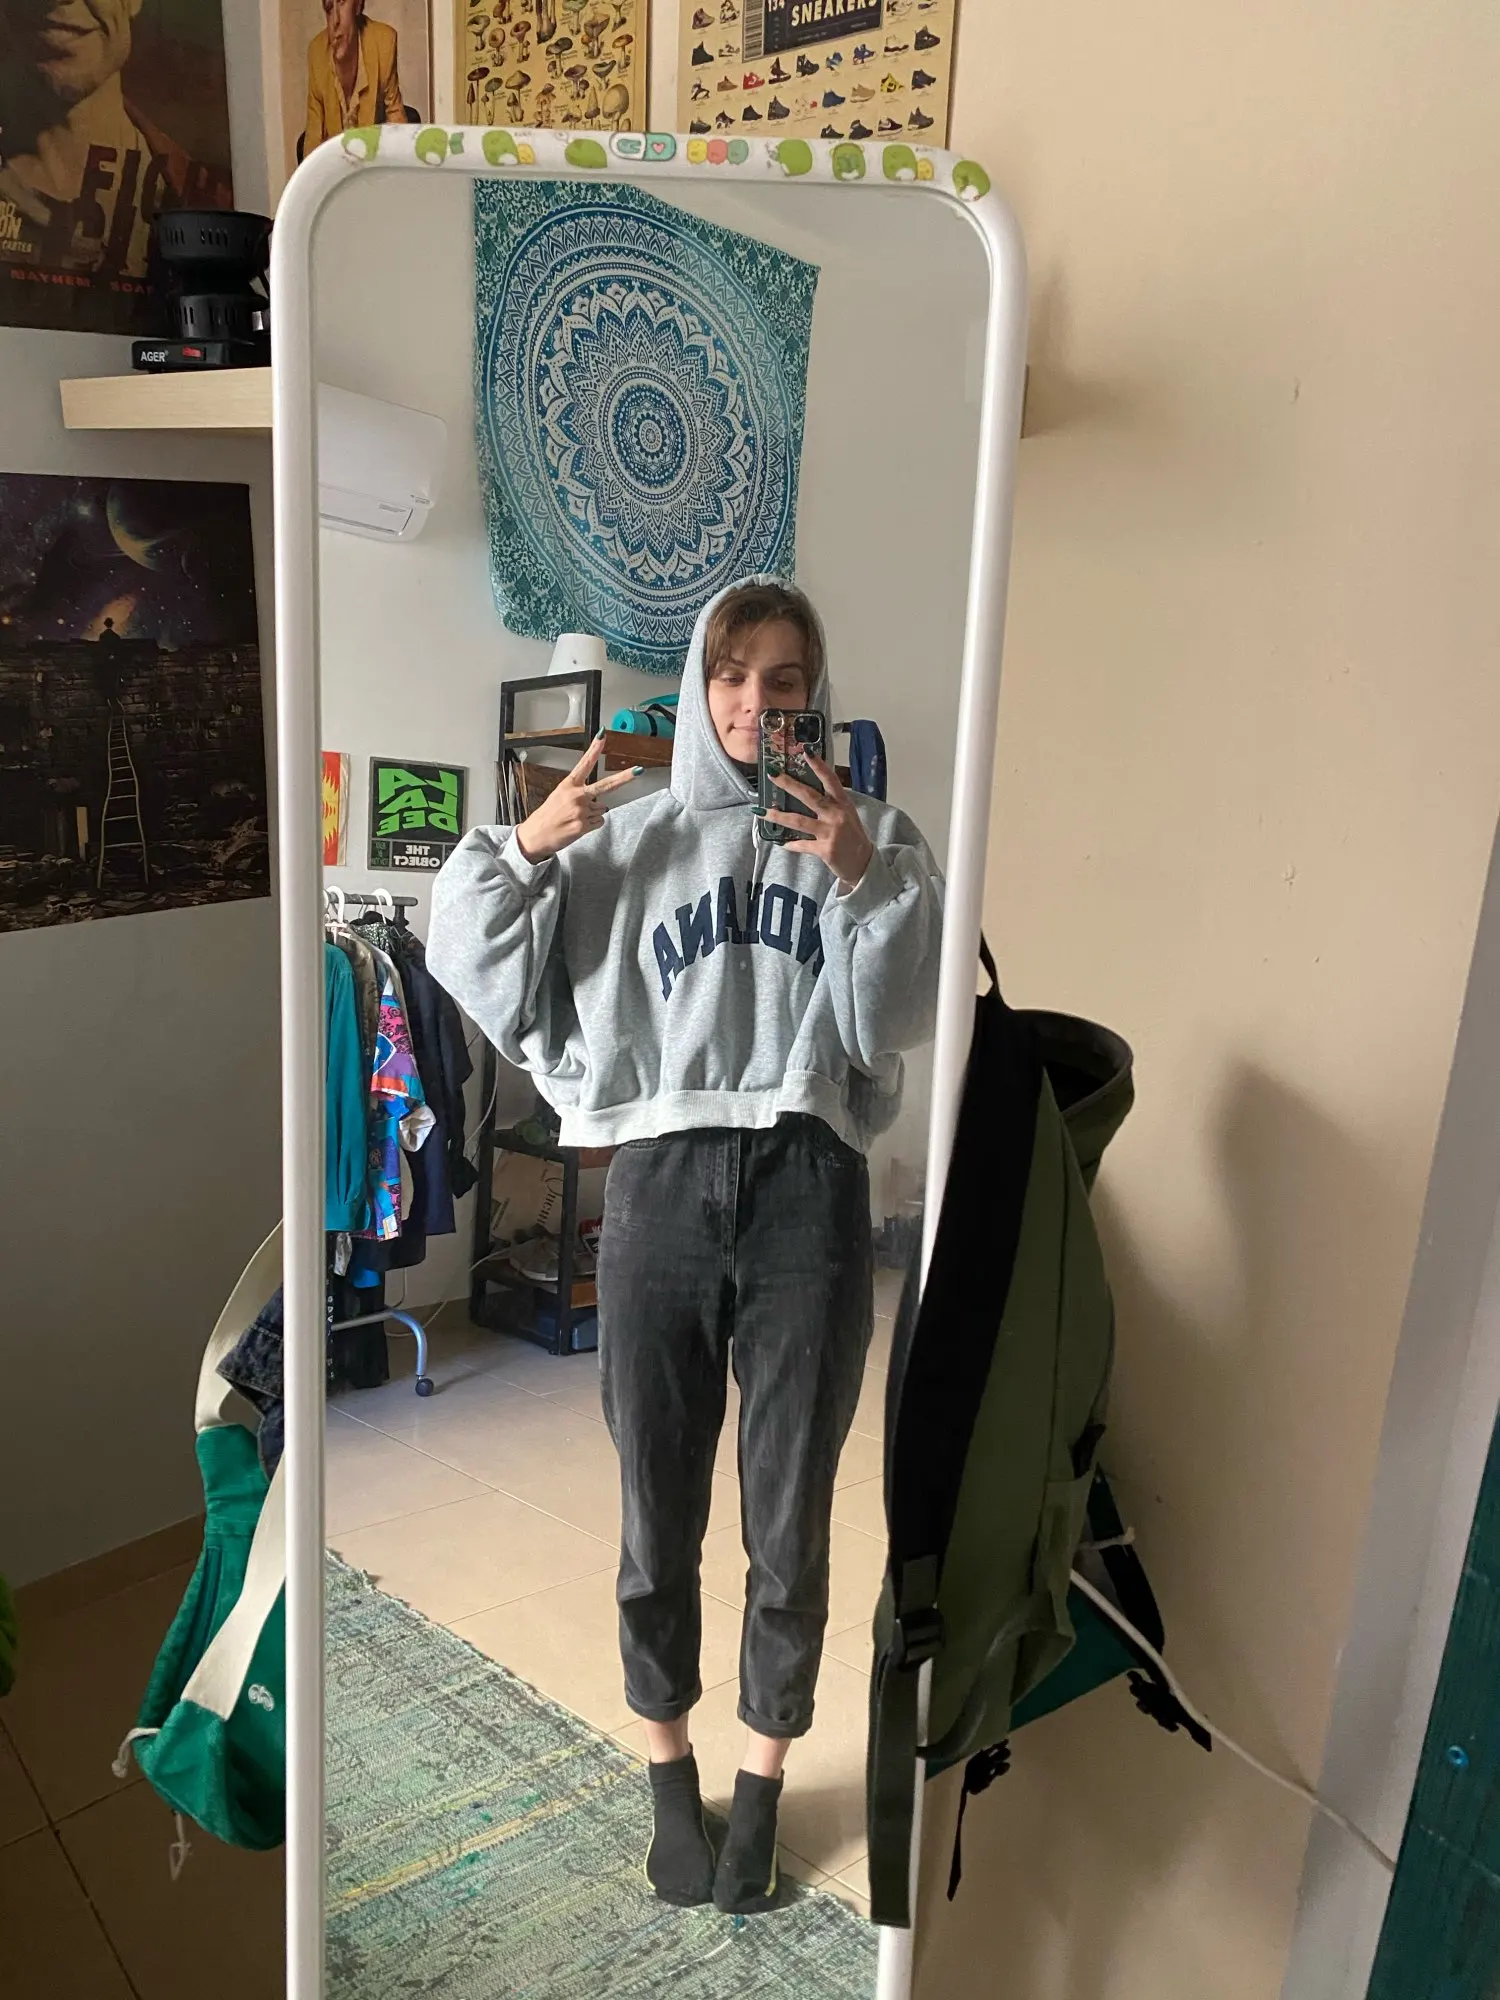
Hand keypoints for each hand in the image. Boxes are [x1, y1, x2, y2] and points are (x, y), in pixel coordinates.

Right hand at [515, 734, 637, 862]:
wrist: (536, 835)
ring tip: (574, 818)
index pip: (585, 763)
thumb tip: (599, 802)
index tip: (603, 735)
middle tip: (639, 770)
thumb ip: (579, 794)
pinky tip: (577, 825)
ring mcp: (581, 811)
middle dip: (625, 777)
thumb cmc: (547, 816)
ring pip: (602, 809)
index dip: (595, 748)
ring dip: (592, 814)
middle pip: (607, 785)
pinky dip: (591, 825)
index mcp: (568, 785)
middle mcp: (577, 796)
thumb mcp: (559, 797)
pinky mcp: (583, 825)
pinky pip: (599, 822)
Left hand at [765, 756, 874, 890]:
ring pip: (799, 821)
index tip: (807, 752)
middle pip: (809, 796)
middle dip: (789, 784)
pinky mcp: (825, 849)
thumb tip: (807, 790)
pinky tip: (781, 843)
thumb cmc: (853, 836)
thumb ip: (831, 802)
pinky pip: (802, 844)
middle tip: (773, 774)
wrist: (863, 863)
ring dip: (778, 816)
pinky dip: (791, 844)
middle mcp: (836, 815)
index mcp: (843, 803)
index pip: (831, 780)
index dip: (819, 766)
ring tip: (761, 812)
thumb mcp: (847, 814)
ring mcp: (830, 832)